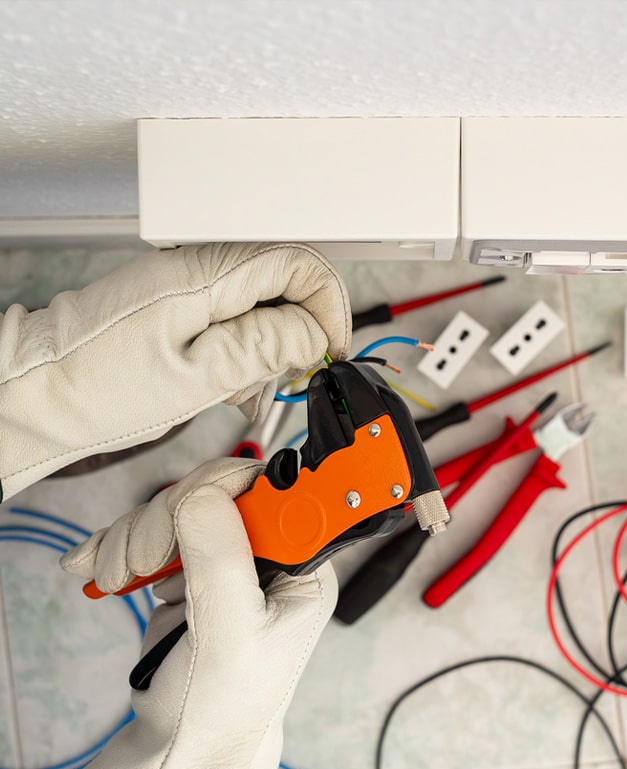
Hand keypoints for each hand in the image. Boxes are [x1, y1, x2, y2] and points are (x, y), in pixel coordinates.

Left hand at [0, 242, 350, 499]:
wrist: (40, 393)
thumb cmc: (99, 388)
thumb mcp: (195, 378)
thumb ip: (263, 347)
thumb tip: (313, 332)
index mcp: (203, 275)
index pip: (297, 263)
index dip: (327, 304)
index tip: (331, 347)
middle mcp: (197, 265)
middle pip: (284, 280)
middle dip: (298, 330)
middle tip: (288, 376)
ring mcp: (187, 281)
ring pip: (262, 300)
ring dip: (271, 345)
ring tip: (247, 389)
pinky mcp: (178, 299)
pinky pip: (234, 313)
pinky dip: (245, 348)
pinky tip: (231, 382)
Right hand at [60, 458, 336, 768]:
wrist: (182, 743)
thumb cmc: (223, 705)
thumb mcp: (232, 632)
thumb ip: (221, 557)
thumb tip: (204, 493)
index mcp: (301, 565)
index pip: (272, 491)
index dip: (223, 488)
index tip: (184, 513)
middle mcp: (269, 555)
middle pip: (214, 492)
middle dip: (166, 519)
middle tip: (141, 561)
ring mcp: (225, 559)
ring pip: (177, 508)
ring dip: (135, 536)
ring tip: (116, 577)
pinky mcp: (189, 569)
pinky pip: (153, 532)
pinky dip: (120, 545)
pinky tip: (98, 566)